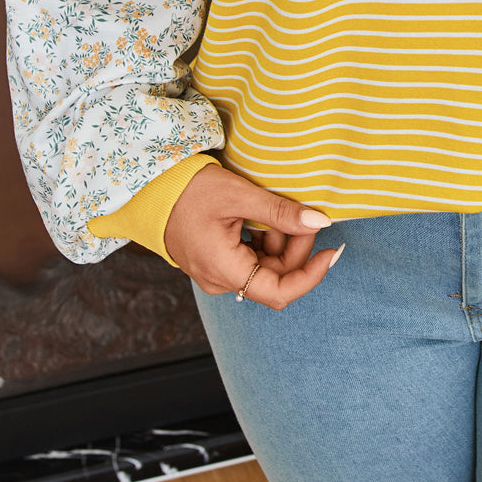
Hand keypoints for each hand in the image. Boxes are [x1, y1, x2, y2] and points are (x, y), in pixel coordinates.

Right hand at [164, 163, 344, 308]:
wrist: (150, 188)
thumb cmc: (189, 190)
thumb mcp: (240, 196)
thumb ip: (281, 213)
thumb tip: (321, 222)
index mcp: (224, 271)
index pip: (279, 293)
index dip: (311, 276)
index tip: (331, 252)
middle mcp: (219, 280)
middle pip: (275, 278)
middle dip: (296, 249)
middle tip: (302, 216)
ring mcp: (216, 274)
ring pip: (265, 268)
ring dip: (280, 243)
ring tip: (275, 212)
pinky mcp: (215, 263)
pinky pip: (250, 260)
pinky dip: (264, 241)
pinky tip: (261, 219)